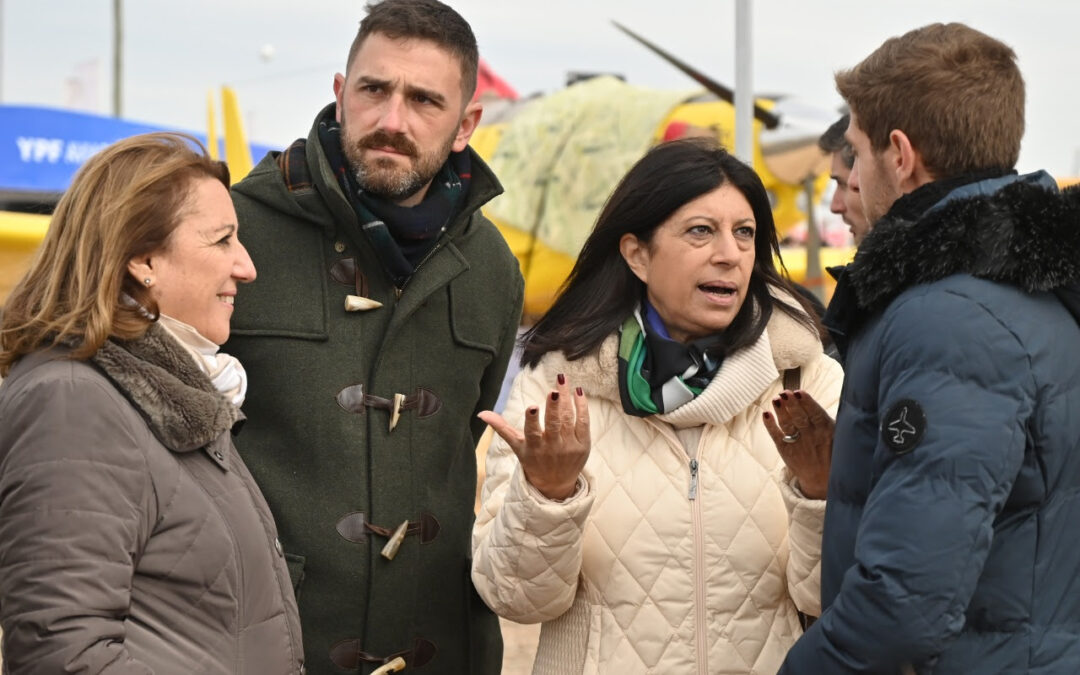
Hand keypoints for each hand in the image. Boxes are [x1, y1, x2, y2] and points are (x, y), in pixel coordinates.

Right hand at [478, 374, 589, 499]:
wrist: (555, 484)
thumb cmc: (533, 460)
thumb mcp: (516, 446)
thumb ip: (502, 428)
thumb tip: (482, 413)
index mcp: (534, 447)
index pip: (533, 432)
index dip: (533, 420)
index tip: (533, 407)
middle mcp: (553, 447)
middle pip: (554, 424)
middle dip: (553, 408)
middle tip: (553, 391)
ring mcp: (569, 446)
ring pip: (568, 419)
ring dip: (567, 399)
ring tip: (562, 381)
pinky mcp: (583, 444)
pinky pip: (584, 422)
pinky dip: (582, 407)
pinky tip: (578, 391)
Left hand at [762, 389, 833, 498]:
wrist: (823, 479)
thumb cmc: (829, 449)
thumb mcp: (836, 434)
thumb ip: (825, 419)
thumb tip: (813, 399)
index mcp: (827, 430)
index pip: (816, 413)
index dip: (806, 402)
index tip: (799, 392)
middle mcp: (811, 436)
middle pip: (799, 418)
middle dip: (792, 404)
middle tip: (785, 393)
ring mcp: (797, 443)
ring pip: (787, 425)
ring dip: (780, 411)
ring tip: (776, 399)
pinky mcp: (785, 449)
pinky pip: (776, 436)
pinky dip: (770, 425)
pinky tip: (765, 414)